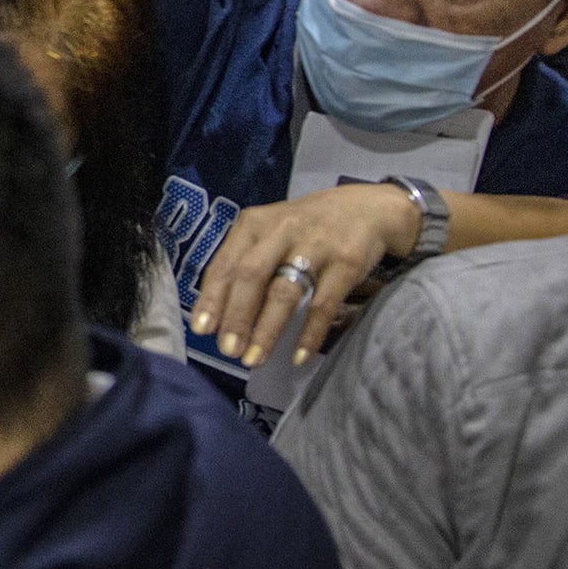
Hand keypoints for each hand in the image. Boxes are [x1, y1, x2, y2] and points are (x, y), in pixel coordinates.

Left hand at [192, 182, 424, 367]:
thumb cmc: (304, 229)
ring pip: (284, 291)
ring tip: (254, 359)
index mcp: (254, 224)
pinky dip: (309, 333)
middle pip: (251, 276)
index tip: (201, 329)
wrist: (365, 209)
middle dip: (237, 316)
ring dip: (267, 329)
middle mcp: (281, 230)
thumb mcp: (270, 233)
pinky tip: (298, 356)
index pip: (226, 264)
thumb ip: (244, 264)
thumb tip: (217, 315)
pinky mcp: (345, 262)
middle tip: (228, 350)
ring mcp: (315, 245)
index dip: (212, 298)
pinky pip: (323, 304)